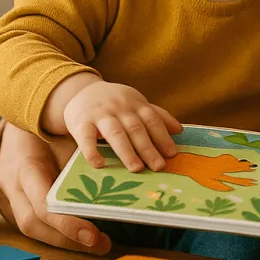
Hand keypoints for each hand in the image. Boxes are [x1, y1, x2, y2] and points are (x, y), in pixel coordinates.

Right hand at [0, 122, 110, 254]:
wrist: (20, 126)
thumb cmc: (47, 129)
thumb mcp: (65, 136)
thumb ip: (81, 159)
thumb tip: (114, 180)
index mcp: (24, 166)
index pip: (41, 204)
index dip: (65, 224)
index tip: (92, 236)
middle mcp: (12, 185)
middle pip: (33, 224)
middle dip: (67, 240)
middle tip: (102, 245)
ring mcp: (9, 196)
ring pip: (31, 229)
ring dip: (65, 241)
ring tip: (98, 245)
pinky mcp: (14, 203)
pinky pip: (34, 224)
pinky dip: (58, 233)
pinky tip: (82, 237)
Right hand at [62, 81, 181, 172]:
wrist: (80, 90)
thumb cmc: (114, 102)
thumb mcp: (135, 103)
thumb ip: (156, 115)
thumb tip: (179, 130)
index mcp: (135, 104)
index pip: (152, 119)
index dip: (162, 136)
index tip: (172, 154)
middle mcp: (119, 107)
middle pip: (136, 128)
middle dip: (148, 148)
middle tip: (158, 166)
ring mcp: (100, 114)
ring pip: (115, 133)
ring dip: (127, 151)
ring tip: (136, 168)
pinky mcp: (81, 122)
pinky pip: (86, 137)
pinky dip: (91, 151)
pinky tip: (98, 164)